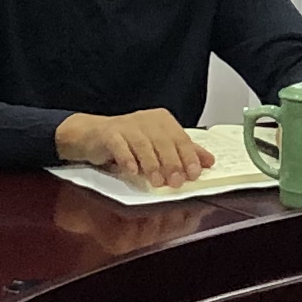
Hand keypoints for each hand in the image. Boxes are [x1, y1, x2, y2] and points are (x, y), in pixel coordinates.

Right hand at [55, 107, 212, 185]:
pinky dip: (127, 159)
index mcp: (162, 121)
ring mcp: (127, 125)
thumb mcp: (158, 146)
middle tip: (176, 182)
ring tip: (157, 182)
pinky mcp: (109, 133)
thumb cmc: (129, 142)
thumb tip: (209, 162)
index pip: (181, 138)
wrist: (93, 135)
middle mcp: (146, 120)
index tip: (194, 174)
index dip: (189, 157)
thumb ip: (183, 152)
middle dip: (172, 163)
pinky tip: (132, 171)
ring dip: (151, 165)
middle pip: (164, 142)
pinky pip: (120, 146)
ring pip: (143, 145)